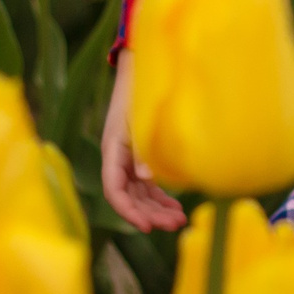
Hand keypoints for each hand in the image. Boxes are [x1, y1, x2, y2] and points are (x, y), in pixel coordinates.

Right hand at [100, 53, 186, 231]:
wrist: (144, 67)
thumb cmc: (141, 90)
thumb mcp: (139, 118)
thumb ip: (142, 148)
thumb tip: (147, 178)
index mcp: (112, 149)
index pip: (114, 190)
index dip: (128, 211)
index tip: (148, 226)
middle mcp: (118, 157)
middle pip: (129, 196)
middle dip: (150, 214)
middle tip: (175, 226)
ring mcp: (128, 157)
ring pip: (140, 192)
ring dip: (157, 208)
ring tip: (180, 220)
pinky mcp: (140, 155)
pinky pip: (148, 183)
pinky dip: (161, 196)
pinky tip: (177, 206)